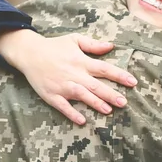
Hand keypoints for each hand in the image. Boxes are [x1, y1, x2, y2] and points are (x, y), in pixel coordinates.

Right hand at [0, 30, 137, 124]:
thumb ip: (93, 44)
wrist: (29, 53)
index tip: (133, 82)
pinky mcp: (51, 95)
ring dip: (95, 103)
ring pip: (81, 95)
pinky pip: (62, 106)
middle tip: (124, 103)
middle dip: (111, 94)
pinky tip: (82, 120)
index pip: (105, 69)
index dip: (119, 75)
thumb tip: (111, 46)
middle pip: (96, 85)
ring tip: (109, 110)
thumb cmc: (54, 46)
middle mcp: (74, 74)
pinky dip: (71, 113)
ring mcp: (62, 85)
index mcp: (81, 61)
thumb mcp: (74, 40)